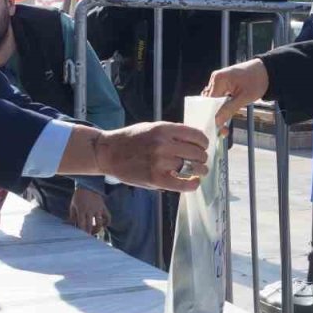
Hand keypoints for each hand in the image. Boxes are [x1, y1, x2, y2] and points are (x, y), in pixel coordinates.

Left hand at [69, 187, 109, 235]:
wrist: (88, 185)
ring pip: (100, 223)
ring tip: (95, 232)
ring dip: (97, 229)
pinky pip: (108, 217)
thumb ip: (72, 217)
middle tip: (87, 237)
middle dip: (89, 233)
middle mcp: (90, 210)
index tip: (81, 237)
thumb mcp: (73, 206)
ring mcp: (98, 209)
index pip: (82, 224)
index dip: (82, 232)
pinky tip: (104, 225)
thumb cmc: (78, 197)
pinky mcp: (103, 207)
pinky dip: (107, 222)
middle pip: (91, 225)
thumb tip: (70, 226)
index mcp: (81, 210)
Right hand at [77, 123, 208, 191]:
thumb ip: (173, 134)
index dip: (203, 143)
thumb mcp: (153, 127)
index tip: (202, 147)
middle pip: (197, 153)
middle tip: (200, 161)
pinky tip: (194, 182)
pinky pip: (183, 184)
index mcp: (164, 129)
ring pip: (193, 168)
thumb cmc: (132, 139)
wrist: (108, 152)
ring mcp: (160, 162)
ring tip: (199, 171)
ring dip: (200, 170)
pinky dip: (193, 184)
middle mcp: (163, 144)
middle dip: (202, 158)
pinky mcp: (155, 179)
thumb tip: (197, 142)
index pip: (197, 136)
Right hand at [204, 58, 269, 127]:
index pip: (209, 101)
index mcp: (218, 79)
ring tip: (224, 126)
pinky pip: (218, 97)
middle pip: (209, 101)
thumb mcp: (244, 97)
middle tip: (223, 130)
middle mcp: (215, 78)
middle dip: (215, 116)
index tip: (218, 129)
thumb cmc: (257, 81)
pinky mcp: (223, 83)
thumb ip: (229, 109)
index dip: (212, 115)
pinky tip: (226, 115)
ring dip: (218, 112)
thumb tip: (217, 121)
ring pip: (213, 100)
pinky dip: (221, 106)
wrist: (266, 71)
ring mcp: (218, 80)